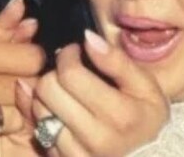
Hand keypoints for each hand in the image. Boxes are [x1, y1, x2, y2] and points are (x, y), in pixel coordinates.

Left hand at [21, 30, 168, 156]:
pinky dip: (45, 117)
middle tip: (68, 73)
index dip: (68, 55)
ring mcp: (79, 155)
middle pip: (48, 89)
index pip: (71, 74)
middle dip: (55, 73)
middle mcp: (98, 139)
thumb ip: (118, 61)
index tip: (75, 53)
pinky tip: (60, 112)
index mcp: (122, 116)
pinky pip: (38, 131)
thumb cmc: (143, 117)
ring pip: (39, 109)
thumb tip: (88, 38)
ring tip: (64, 94)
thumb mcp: (145, 86)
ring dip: (47, 96)